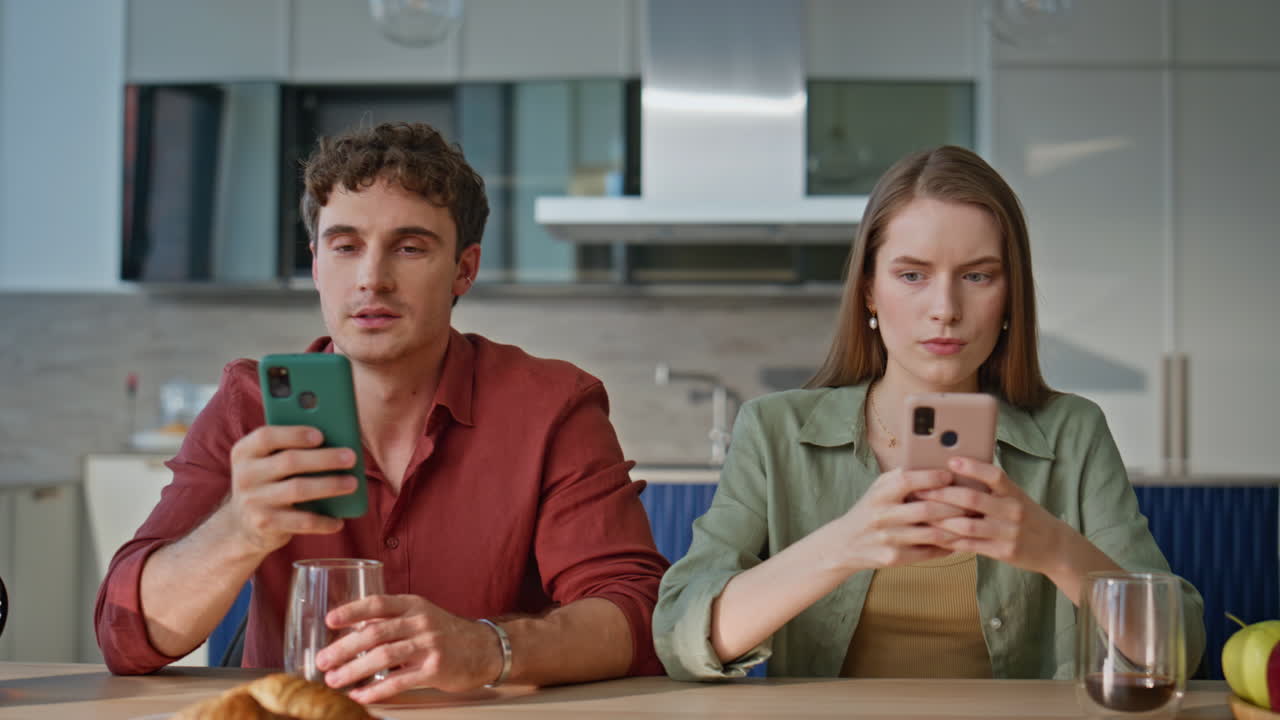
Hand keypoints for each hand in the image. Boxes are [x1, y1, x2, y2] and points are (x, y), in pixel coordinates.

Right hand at [225, 425, 356, 553]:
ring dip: (329, 485)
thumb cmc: (270, 481)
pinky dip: (322, 521)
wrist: (243, 524)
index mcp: (246, 451)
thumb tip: (338, 440)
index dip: (295, 434)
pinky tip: (339, 521)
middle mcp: (245, 474)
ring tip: (353, 483)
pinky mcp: (264, 524)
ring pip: (298, 489)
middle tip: (351, 457)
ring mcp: (253, 500)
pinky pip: (300, 521)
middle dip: (324, 458)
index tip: (321, 435)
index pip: (267, 436)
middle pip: (289, 461)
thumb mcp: (270, 461)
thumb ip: (293, 447)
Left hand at [314, 594, 501, 701]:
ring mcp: (430, 645)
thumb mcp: (421, 617)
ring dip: (354, 670)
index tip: (330, 620)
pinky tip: (360, 695)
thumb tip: (351, 630)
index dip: (352, 610)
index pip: (378, 603)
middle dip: (344, 648)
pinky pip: (400, 681)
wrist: (485, 649)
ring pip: (384, 656)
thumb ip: (391, 620)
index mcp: (414, 605)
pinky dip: (376, 690)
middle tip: (322, 660)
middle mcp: (421, 622)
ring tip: (334, 681)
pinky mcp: (435, 669)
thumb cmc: (446, 634)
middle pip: (376, 632)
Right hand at [828, 468, 969, 571]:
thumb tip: (934, 464)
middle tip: (974, 502)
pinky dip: (947, 547)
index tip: (949, 475)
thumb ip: (900, 477)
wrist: (845, 544)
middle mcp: (882, 516)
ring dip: (956, 528)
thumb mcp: (877, 489)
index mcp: (879, 495)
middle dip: (954, 506)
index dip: (931, 478)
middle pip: (926, 510)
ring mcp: (889, 539)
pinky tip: (958, 540)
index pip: (907, 481)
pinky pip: (928, 552)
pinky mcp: (894, 558)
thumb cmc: (869, 510)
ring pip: (932, 534)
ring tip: (972, 521)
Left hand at [916, 456, 1067, 574]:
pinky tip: (934, 535)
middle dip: (942, 494)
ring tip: (921, 513)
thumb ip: (992, 488)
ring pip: (967, 526)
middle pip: (972, 500)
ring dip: (940, 520)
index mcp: (1015, 493)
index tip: (950, 460)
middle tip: (920, 490)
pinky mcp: (1003, 553)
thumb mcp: (1016, 497)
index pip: (994, 475)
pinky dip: (950, 541)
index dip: (972, 467)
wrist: (1055, 547)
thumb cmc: (1027, 516)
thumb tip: (957, 469)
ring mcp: (1008, 533)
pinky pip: (970, 546)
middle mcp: (1012, 511)